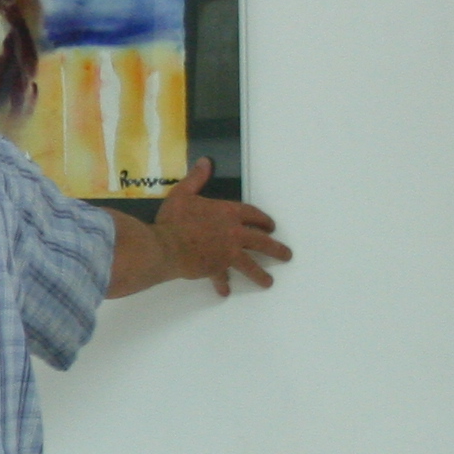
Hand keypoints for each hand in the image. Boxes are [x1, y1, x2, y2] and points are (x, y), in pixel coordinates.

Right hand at [153, 161, 289, 295]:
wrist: (166, 246)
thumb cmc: (174, 219)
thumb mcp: (183, 193)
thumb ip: (197, 179)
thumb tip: (205, 162)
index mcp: (228, 213)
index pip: (253, 215)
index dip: (263, 220)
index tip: (271, 227)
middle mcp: (234, 233)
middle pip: (261, 241)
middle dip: (276, 249)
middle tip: (286, 255)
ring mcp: (227, 253)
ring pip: (250, 264)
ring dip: (260, 274)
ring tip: (268, 282)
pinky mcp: (216, 267)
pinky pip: (222, 277)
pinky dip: (223, 284)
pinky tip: (225, 292)